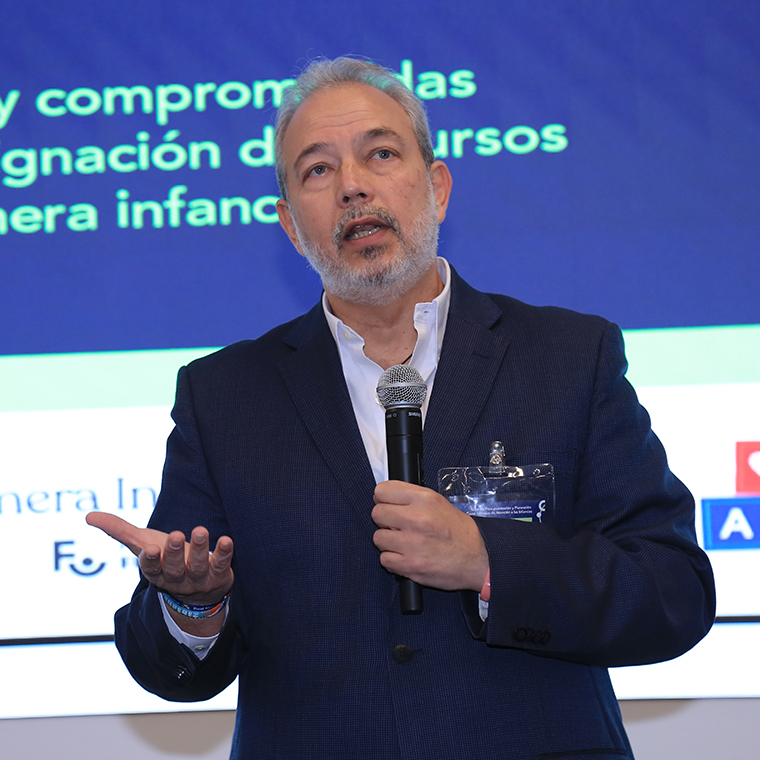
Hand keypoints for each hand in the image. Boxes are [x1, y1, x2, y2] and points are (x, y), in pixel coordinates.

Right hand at [85, 512, 233, 603]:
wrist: (197, 589)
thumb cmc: (165, 559)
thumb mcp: (142, 544)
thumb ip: (118, 530)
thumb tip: (88, 516)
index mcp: (156, 571)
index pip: (150, 568)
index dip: (149, 560)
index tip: (149, 549)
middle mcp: (176, 578)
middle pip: (174, 567)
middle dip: (175, 552)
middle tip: (177, 535)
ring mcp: (198, 578)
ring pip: (199, 566)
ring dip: (200, 549)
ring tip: (201, 530)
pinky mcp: (218, 574)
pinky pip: (222, 564)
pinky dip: (224, 553)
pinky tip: (226, 540)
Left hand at [372, 481, 488, 591]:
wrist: (479, 559)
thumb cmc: (460, 532)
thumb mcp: (439, 503)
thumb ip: (412, 498)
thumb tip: (385, 497)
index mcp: (424, 499)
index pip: (382, 491)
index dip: (383, 499)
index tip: (387, 505)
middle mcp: (417, 518)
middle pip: (377, 514)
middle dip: (385, 521)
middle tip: (397, 526)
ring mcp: (413, 543)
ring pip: (378, 538)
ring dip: (388, 542)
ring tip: (404, 543)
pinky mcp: (411, 565)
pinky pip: (384, 560)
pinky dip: (392, 560)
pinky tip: (406, 556)